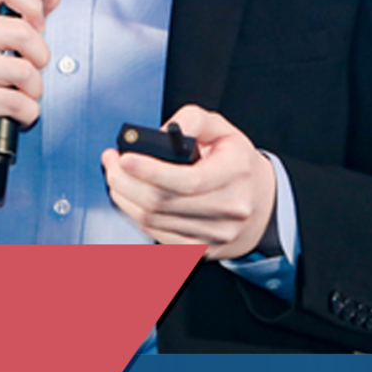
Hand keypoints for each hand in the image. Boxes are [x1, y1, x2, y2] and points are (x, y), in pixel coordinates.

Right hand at [0, 0, 60, 201]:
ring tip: (21, 93)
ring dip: (33, 89)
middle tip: (32, 67)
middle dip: (40, 56)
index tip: (38, 22)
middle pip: (21, 31)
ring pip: (23, 69)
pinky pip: (15, 101)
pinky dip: (25, 112)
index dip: (31, 5)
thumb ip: (12, 13)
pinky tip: (14, 112)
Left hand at [100, 105, 276, 260]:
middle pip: (161, 202)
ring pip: (152, 221)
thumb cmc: (236, 163)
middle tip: (110, 162)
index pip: (187, 180)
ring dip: (124, 198)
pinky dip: (135, 215)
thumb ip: (191, 120)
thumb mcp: (221, 129)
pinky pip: (155, 235)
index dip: (149, 171)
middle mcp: (229, 208)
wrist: (261, 204)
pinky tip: (131, 198)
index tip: (124, 158)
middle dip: (124, 181)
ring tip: (116, 177)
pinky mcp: (200, 251)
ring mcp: (215, 234)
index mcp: (236, 172)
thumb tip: (158, 135)